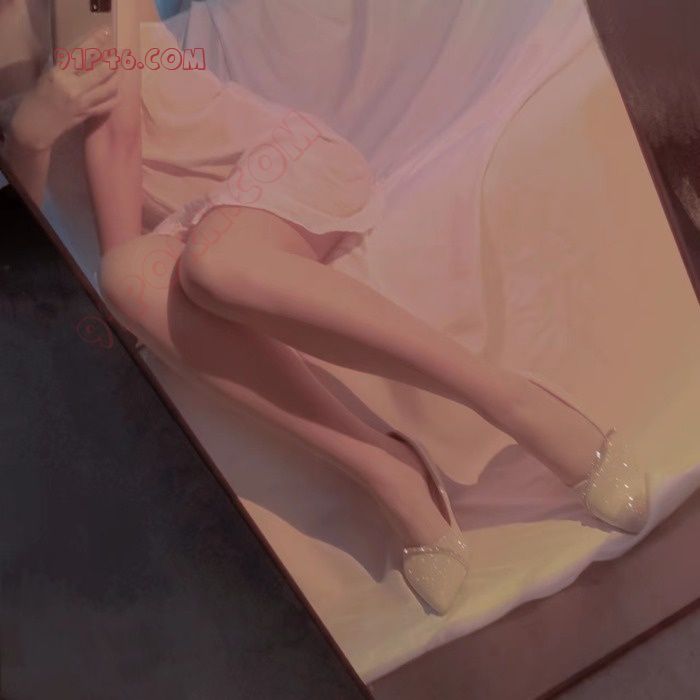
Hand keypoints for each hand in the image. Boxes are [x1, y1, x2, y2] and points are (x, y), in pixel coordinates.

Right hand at [8, 27, 120, 151]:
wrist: (36, 125)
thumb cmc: (39, 97)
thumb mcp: (48, 76)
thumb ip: (66, 68)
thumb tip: (85, 57)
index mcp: (59, 74)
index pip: (81, 54)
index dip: (95, 43)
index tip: (106, 33)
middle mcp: (73, 88)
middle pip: (101, 72)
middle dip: (114, 62)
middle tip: (120, 56)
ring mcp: (83, 103)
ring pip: (108, 89)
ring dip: (118, 78)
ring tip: (121, 71)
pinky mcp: (88, 115)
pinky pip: (107, 105)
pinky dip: (115, 97)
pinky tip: (118, 91)